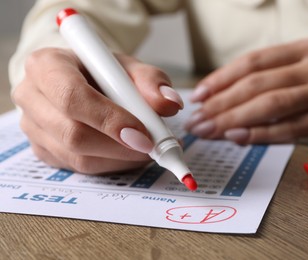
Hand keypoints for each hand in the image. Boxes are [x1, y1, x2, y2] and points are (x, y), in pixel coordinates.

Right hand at [12, 48, 183, 173]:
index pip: (72, 96)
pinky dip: (112, 164)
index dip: (109, 119)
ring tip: (148, 149)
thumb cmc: (102, 72)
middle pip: (72, 133)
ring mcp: (33, 128)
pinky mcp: (43, 150)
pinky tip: (129, 153)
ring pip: (78, 157)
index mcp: (47, 66)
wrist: (80, 81)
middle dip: (119, 146)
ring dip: (120, 158)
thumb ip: (151, 81)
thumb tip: (169, 104)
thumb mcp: (128, 67)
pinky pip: (79, 167)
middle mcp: (31, 97)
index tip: (143, 134)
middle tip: (154, 147)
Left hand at [185, 38, 307, 143]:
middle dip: (220, 102)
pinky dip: (263, 134)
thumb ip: (282, 71)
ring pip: (270, 104)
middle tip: (197, 119)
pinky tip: (240, 138)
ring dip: (234, 119)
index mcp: (306, 47)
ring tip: (210, 130)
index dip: (221, 78)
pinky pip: (293, 127)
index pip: (253, 61)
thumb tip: (238, 90)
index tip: (200, 94)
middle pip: (256, 84)